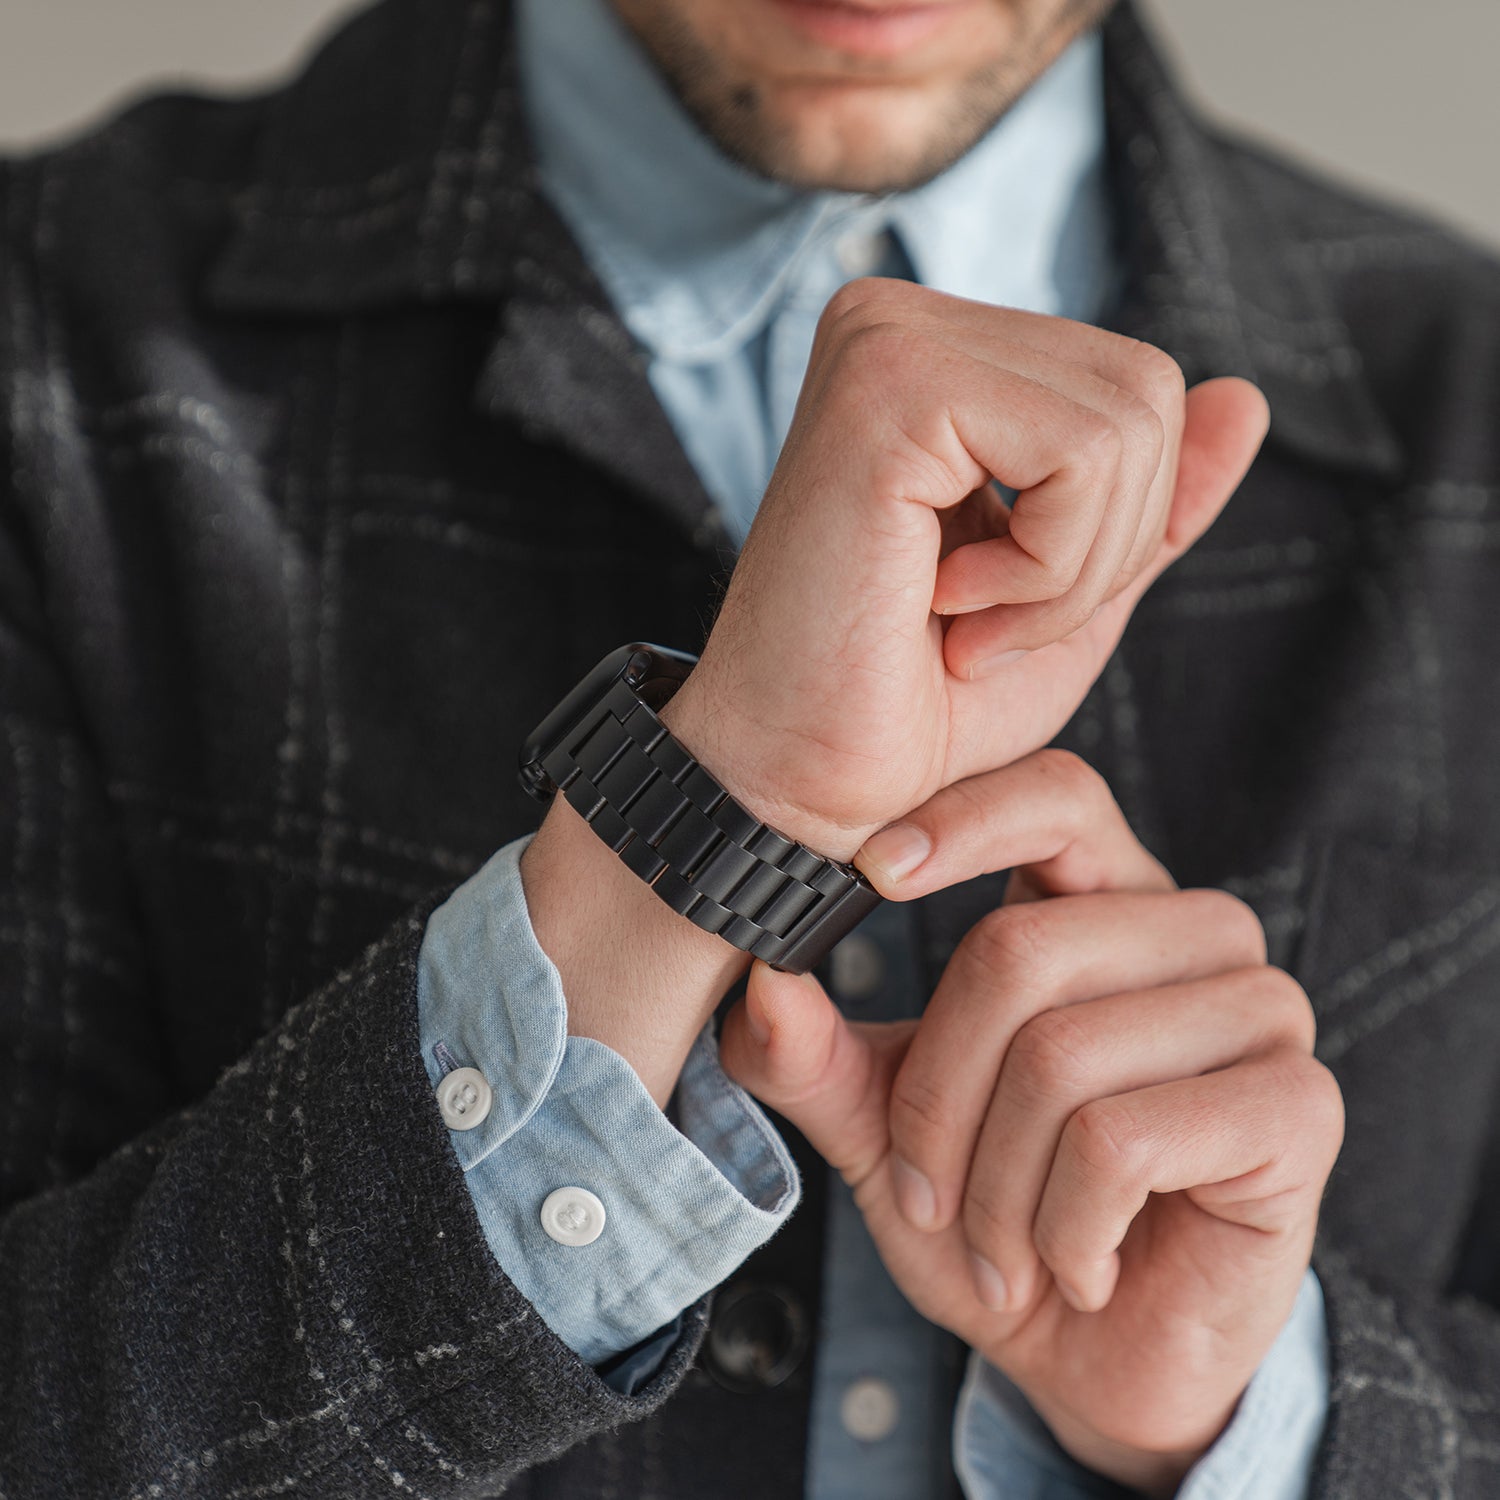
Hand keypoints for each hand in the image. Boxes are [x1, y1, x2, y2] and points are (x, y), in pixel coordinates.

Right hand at [663, 280, 1270, 858]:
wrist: (803, 781)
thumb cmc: (913, 701)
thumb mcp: (1069, 592)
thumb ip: (1153, 495)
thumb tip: (1245, 396)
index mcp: (936, 354)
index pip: (1139, 390)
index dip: (1112, 529)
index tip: (992, 606)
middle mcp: (900, 319)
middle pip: (1149, 393)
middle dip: (1099, 551)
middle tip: (980, 624)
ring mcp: (888, 340)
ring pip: (1131, 421)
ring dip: (1068, 570)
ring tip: (961, 619)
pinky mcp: (887, 387)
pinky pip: (1081, 453)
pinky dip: (1043, 568)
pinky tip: (943, 602)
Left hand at [720, 751, 1344, 1495]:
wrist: (1098, 1358)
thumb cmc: (995, 1216)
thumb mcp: (882, 1132)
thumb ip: (815, 1055)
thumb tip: (761, 979)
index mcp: (1104, 900)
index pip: (1053, 794)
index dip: (961, 820)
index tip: (866, 874)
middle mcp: (1194, 933)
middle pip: (1018, 951)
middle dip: (938, 1105)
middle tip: (929, 1201)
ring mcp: (1260, 1011)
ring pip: (1062, 1055)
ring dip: (995, 1188)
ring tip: (1003, 1250)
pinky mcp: (1300, 1107)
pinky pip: (1125, 1139)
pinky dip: (1064, 1230)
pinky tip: (1077, 1266)